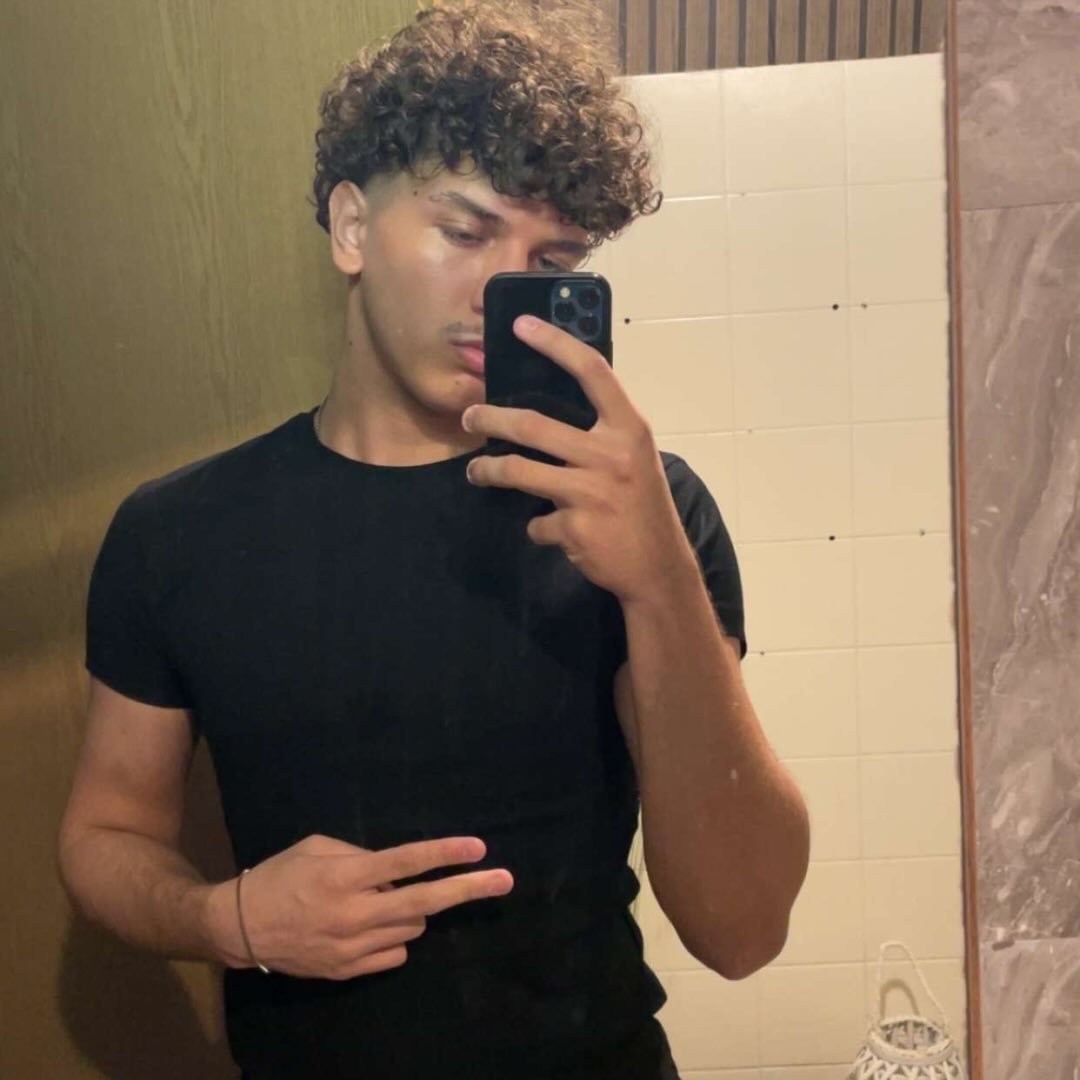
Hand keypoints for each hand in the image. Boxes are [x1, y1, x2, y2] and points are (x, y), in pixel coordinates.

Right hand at [208, 834, 512, 979]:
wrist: (239, 927)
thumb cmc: (281, 875)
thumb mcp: (318, 847)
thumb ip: (362, 855)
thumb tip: (400, 873)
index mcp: (345, 875)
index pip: (406, 861)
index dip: (445, 853)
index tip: (479, 847)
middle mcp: (354, 912)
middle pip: (424, 901)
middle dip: (468, 889)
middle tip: (505, 880)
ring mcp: (352, 947)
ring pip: (412, 926)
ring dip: (411, 909)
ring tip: (380, 900)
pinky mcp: (347, 972)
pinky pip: (396, 953)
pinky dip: (394, 936)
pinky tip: (370, 925)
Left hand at [462, 315, 696, 603]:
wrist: (659, 568)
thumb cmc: (643, 505)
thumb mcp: (636, 457)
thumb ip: (604, 431)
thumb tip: (553, 405)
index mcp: (630, 429)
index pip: (592, 372)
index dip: (555, 343)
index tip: (521, 324)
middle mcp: (611, 455)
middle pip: (533, 425)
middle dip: (490, 418)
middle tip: (470, 417)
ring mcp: (591, 492)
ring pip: (518, 471)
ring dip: (488, 471)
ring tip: (476, 472)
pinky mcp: (574, 527)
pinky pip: (536, 522)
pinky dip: (537, 526)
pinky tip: (548, 529)